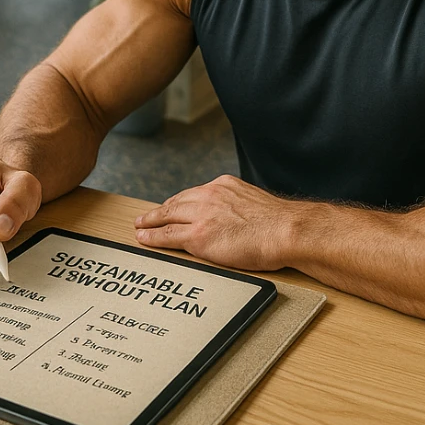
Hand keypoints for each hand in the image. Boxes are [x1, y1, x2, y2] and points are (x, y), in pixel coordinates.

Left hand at [134, 174, 297, 270]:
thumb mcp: (254, 202)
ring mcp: (202, 215)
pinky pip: (168, 236)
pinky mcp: (198, 235)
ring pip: (167, 216)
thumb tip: (236, 217)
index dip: (179, 202)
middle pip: (176, 202)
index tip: (172, 207)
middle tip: (146, 216)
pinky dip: (153, 237)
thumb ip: (238, 205)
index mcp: (223, 185)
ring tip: (140, 226)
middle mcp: (209, 195)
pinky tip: (144, 238)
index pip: (193, 194)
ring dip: (150, 222)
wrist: (285, 231)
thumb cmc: (279, 224)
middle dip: (160, 210)